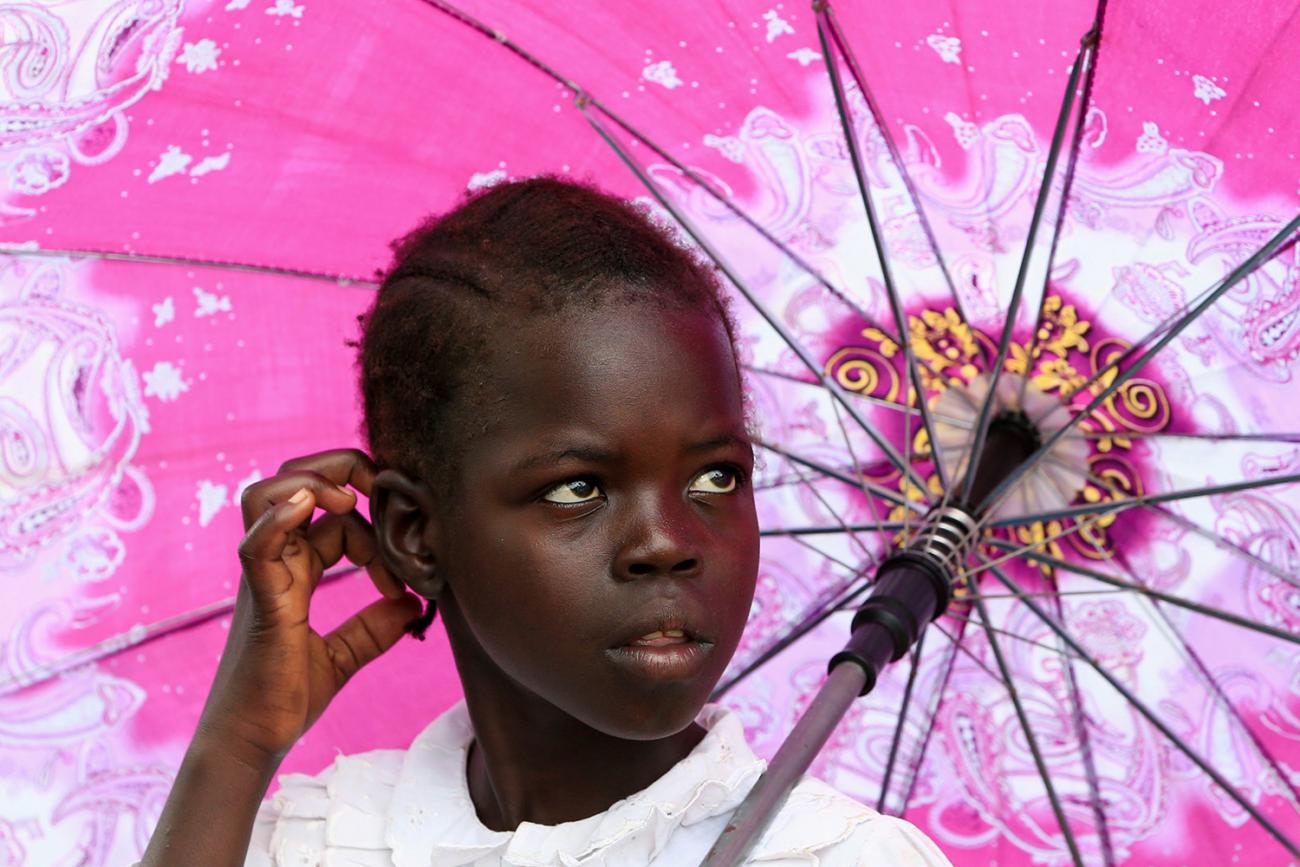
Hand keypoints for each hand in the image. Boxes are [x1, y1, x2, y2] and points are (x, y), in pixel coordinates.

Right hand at [196, 448, 423, 764]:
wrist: (253, 742)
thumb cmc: (286, 699)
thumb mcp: (344, 656)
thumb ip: (374, 627)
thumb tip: (414, 604)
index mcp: (294, 572)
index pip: (334, 520)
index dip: (374, 533)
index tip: (405, 576)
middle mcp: (275, 565)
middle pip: (292, 483)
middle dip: (339, 469)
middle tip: (382, 490)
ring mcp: (262, 579)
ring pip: (264, 497)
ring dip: (309, 482)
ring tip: (349, 499)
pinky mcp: (260, 602)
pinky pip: (255, 546)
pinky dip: (279, 518)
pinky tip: (308, 505)